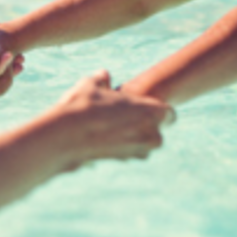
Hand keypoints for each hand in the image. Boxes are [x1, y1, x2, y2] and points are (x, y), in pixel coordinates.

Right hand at [37, 70, 171, 171]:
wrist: (66, 136)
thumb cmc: (82, 106)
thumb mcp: (91, 85)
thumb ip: (101, 80)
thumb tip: (104, 75)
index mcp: (150, 112)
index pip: (169, 114)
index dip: (158, 111)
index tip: (146, 109)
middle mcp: (150, 134)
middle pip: (157, 134)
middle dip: (146, 128)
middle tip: (125, 119)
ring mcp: (137, 151)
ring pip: (143, 146)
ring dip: (132, 139)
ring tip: (109, 128)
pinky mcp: (122, 161)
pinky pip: (127, 154)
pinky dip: (119, 148)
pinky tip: (101, 139)